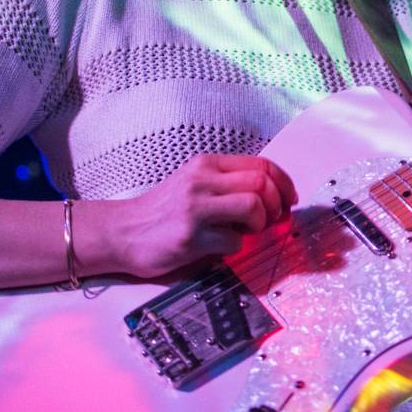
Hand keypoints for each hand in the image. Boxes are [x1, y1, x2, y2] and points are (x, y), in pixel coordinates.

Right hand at [111, 154, 297, 277]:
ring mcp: (195, 208)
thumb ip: (229, 185)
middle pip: (261, 182)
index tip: (289, 200)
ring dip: (259, 224)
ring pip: (252, 205)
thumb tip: (275, 198)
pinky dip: (234, 247)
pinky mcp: (190, 237)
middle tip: (271, 220)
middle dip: (276, 204)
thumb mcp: (196, 184)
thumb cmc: (164, 211)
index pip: (262, 164)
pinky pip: (233, 241)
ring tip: (244, 232)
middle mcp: (202, 180)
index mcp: (207, 165)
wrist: (122, 233)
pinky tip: (218, 246)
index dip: (284, 183)